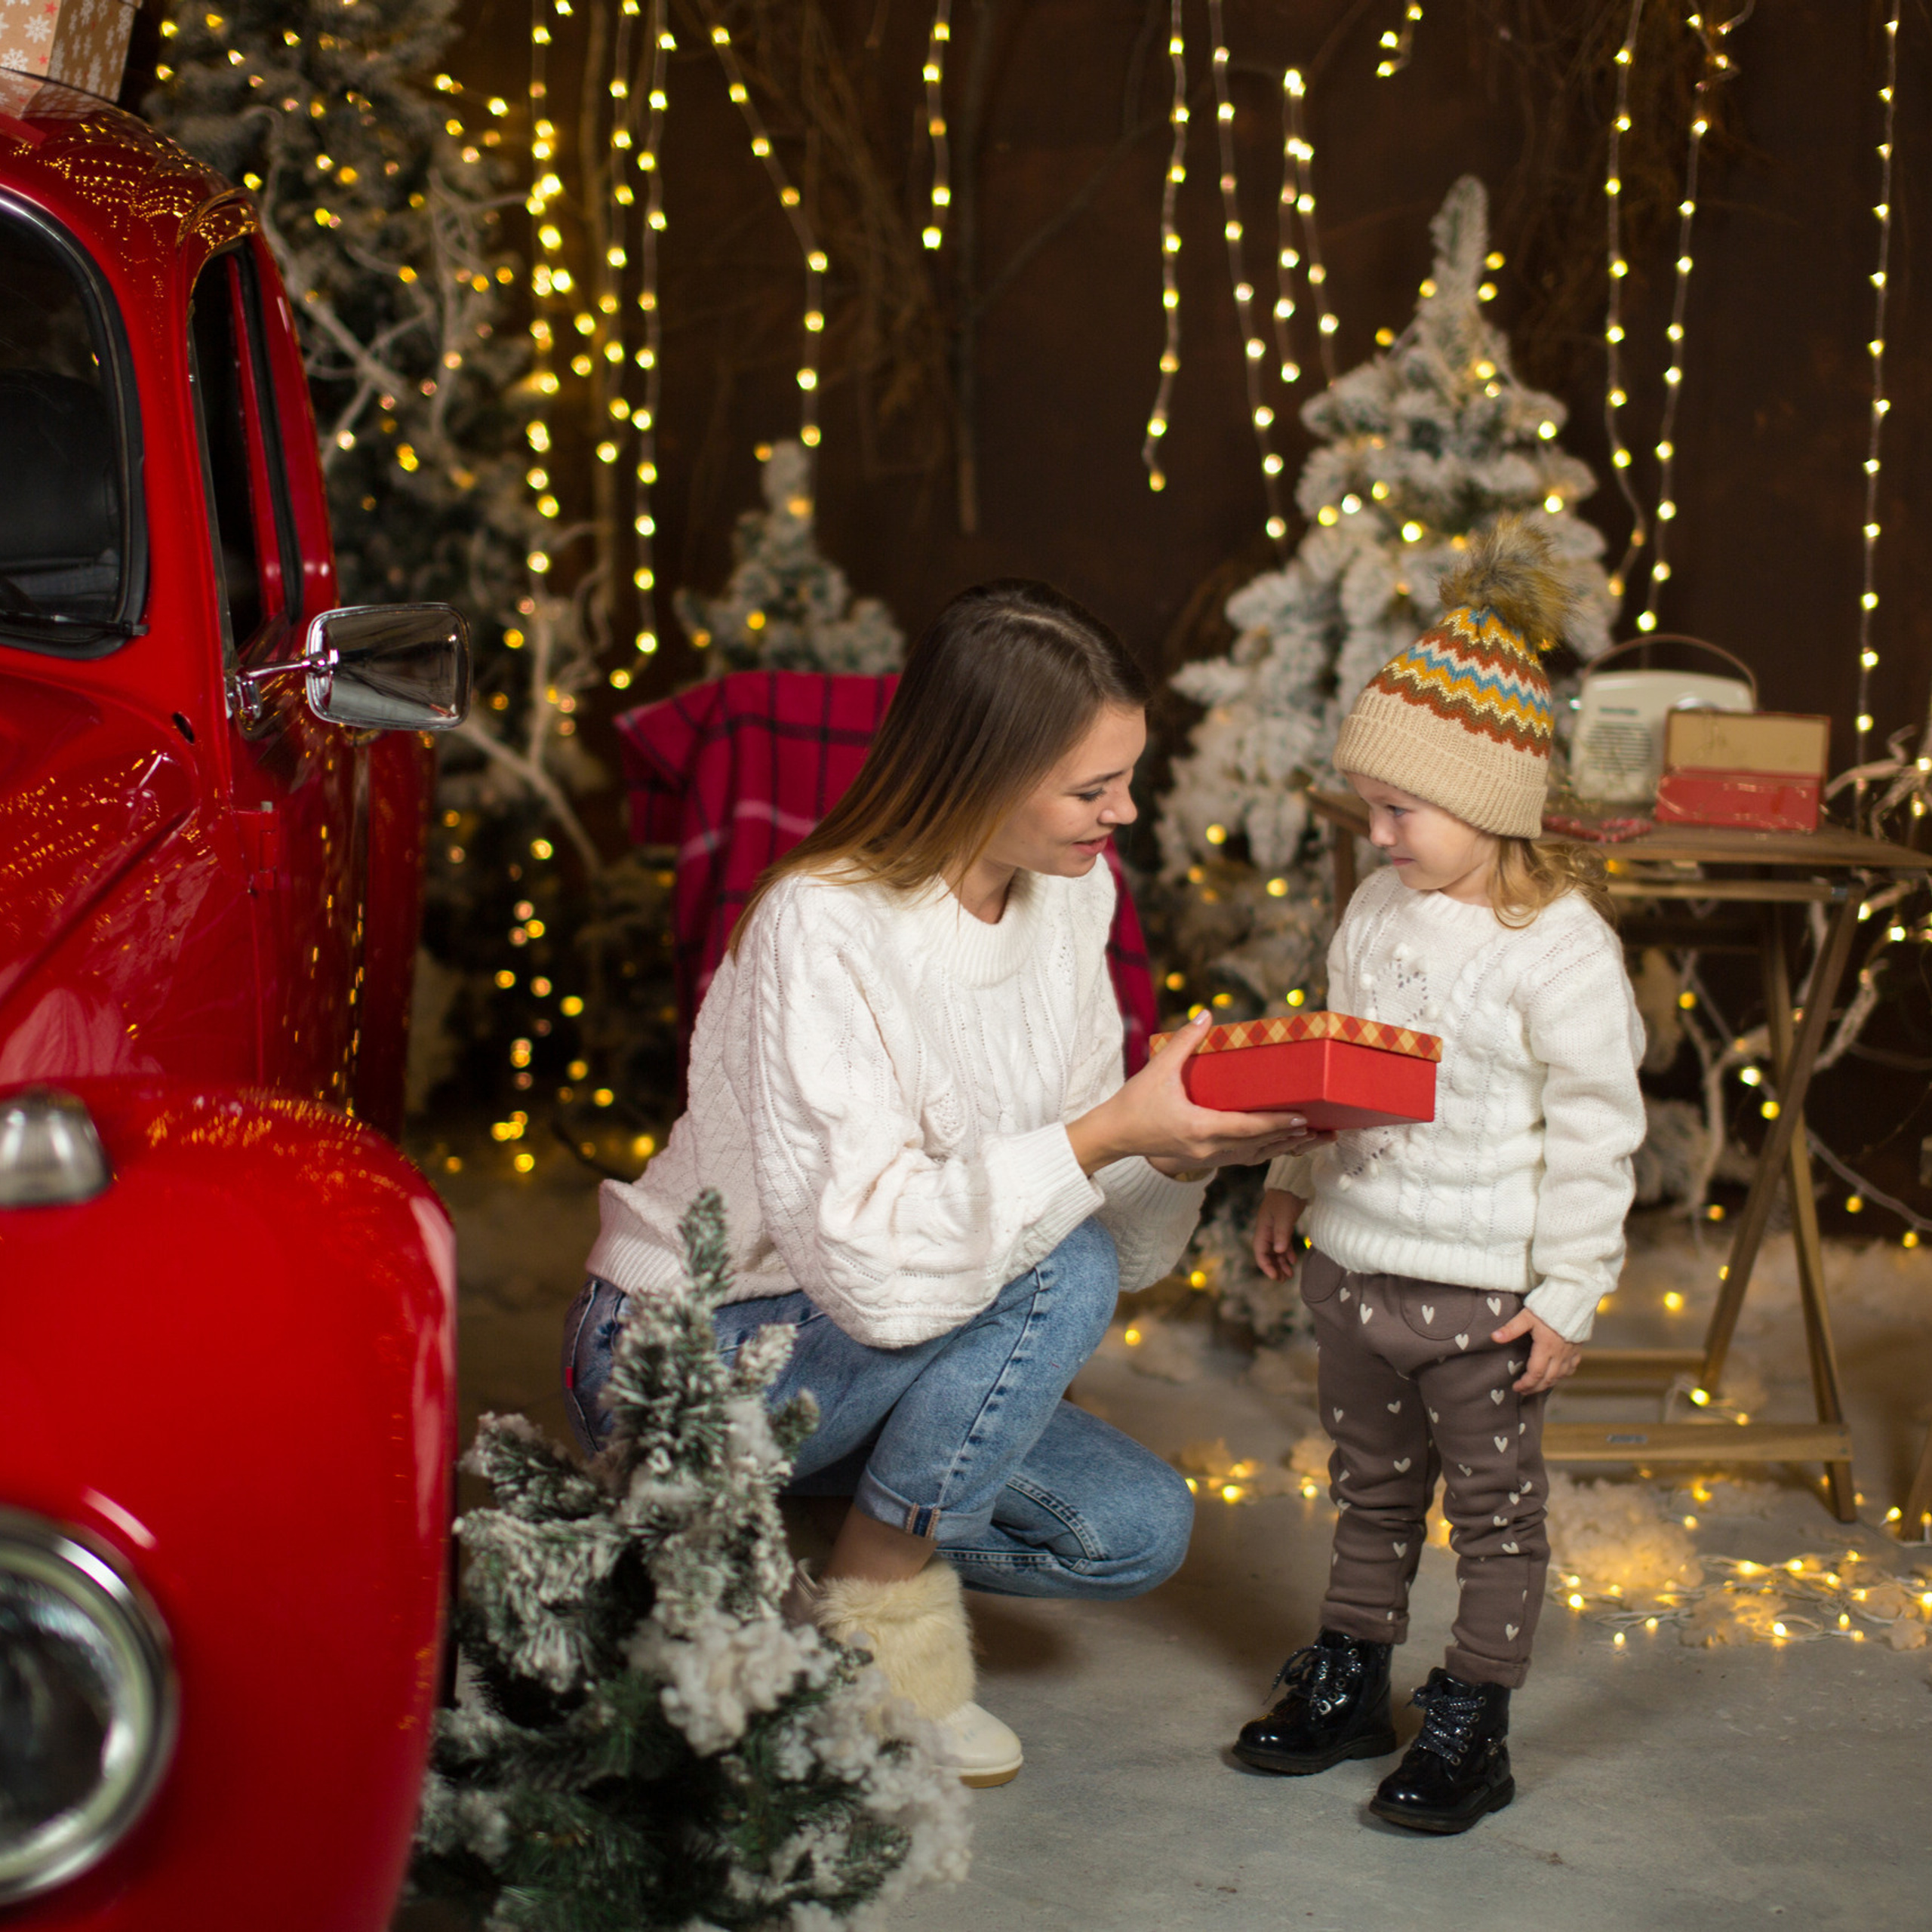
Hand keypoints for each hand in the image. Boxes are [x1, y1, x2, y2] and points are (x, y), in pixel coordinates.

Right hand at [1067, 1010, 1324, 1175]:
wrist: (1113, 1136)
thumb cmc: (1133, 1104)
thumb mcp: (1158, 1069)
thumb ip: (1184, 1042)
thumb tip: (1206, 1014)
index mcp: (1199, 1128)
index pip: (1246, 1128)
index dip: (1276, 1124)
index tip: (1302, 1118)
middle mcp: (1207, 1148)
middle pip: (1258, 1146)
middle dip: (1292, 1139)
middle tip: (1323, 1130)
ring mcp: (1206, 1158)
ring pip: (1253, 1157)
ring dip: (1282, 1149)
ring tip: (1312, 1141)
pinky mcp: (1203, 1159)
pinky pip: (1241, 1159)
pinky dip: (1264, 1152)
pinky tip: (1279, 1145)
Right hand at [1252, 1187, 1304, 1280]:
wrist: (1292, 1183)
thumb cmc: (1286, 1198)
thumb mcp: (1284, 1216)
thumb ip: (1281, 1234)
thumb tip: (1279, 1251)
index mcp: (1263, 1229)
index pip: (1260, 1251)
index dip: (1266, 1265)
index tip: (1274, 1276)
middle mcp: (1267, 1231)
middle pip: (1267, 1253)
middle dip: (1274, 1267)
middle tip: (1283, 1280)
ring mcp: (1275, 1229)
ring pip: (1276, 1250)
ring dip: (1281, 1263)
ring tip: (1289, 1274)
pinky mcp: (1284, 1226)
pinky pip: (1283, 1244)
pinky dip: (1287, 1253)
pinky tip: (1293, 1260)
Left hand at [1490, 1308, 1580, 1394]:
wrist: (1575, 1298)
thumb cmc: (1549, 1306)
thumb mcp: (1527, 1316)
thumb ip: (1511, 1329)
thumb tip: (1494, 1337)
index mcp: (1546, 1347)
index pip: (1536, 1374)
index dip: (1526, 1383)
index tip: (1516, 1387)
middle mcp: (1560, 1353)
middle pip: (1548, 1379)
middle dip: (1535, 1388)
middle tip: (1523, 1391)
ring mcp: (1571, 1352)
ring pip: (1561, 1375)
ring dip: (1548, 1383)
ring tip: (1537, 1386)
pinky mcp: (1578, 1347)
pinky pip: (1572, 1367)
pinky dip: (1564, 1374)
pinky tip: (1558, 1374)